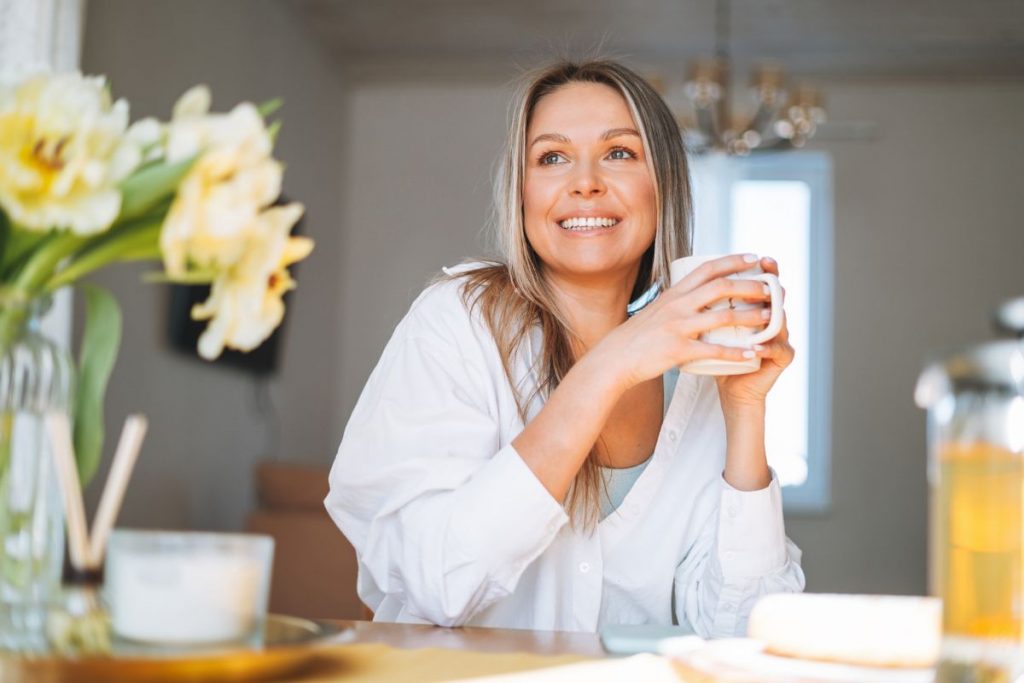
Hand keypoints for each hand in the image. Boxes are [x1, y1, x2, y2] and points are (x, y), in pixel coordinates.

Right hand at [595, 253, 774, 392]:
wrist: (614, 359)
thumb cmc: (636, 338)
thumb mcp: (655, 311)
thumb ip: (675, 303)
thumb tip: (693, 295)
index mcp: (674, 294)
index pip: (707, 269)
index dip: (733, 260)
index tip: (754, 257)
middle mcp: (677, 306)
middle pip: (722, 288)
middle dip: (751, 286)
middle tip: (772, 289)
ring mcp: (678, 327)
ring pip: (723, 316)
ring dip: (751, 317)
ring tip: (771, 319)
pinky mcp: (678, 350)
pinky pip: (714, 350)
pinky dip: (737, 353)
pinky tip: (753, 355)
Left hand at [716, 257, 794, 409]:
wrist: (730, 388)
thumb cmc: (717, 356)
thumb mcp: (710, 327)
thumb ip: (707, 306)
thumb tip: (686, 279)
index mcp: (757, 308)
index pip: (762, 284)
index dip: (762, 270)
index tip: (754, 256)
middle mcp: (772, 319)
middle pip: (777, 296)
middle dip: (771, 283)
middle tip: (766, 271)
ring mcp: (780, 338)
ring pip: (781, 321)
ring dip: (771, 314)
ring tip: (764, 309)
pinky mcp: (781, 359)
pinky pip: (778, 350)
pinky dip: (766, 348)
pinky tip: (756, 347)